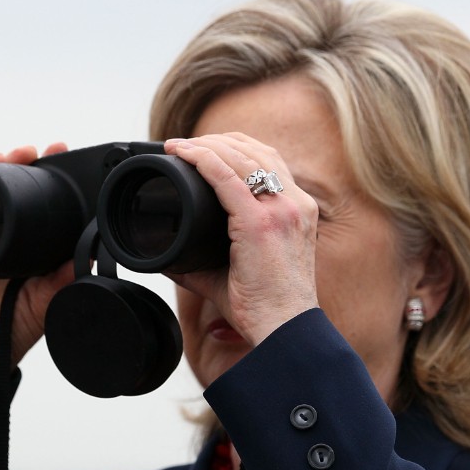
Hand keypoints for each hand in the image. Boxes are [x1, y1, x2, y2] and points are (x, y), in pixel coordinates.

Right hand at [0, 143, 73, 385]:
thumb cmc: (8, 327)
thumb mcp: (45, 300)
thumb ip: (63, 278)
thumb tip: (88, 254)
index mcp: (14, 241)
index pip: (26, 198)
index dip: (39, 174)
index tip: (58, 152)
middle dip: (12, 162)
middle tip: (31, 151)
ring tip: (4, 157)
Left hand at [164, 134, 319, 344]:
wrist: (283, 330)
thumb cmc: (266, 308)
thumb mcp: (242, 272)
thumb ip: (208, 260)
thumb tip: (172, 260)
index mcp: (298, 210)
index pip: (270, 161)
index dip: (235, 148)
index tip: (206, 149)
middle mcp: (295, 203)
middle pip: (256, 150)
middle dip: (218, 140)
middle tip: (186, 145)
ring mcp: (281, 209)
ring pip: (241, 155)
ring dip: (207, 144)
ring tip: (179, 145)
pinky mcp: (259, 221)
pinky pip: (225, 176)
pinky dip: (201, 159)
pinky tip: (183, 153)